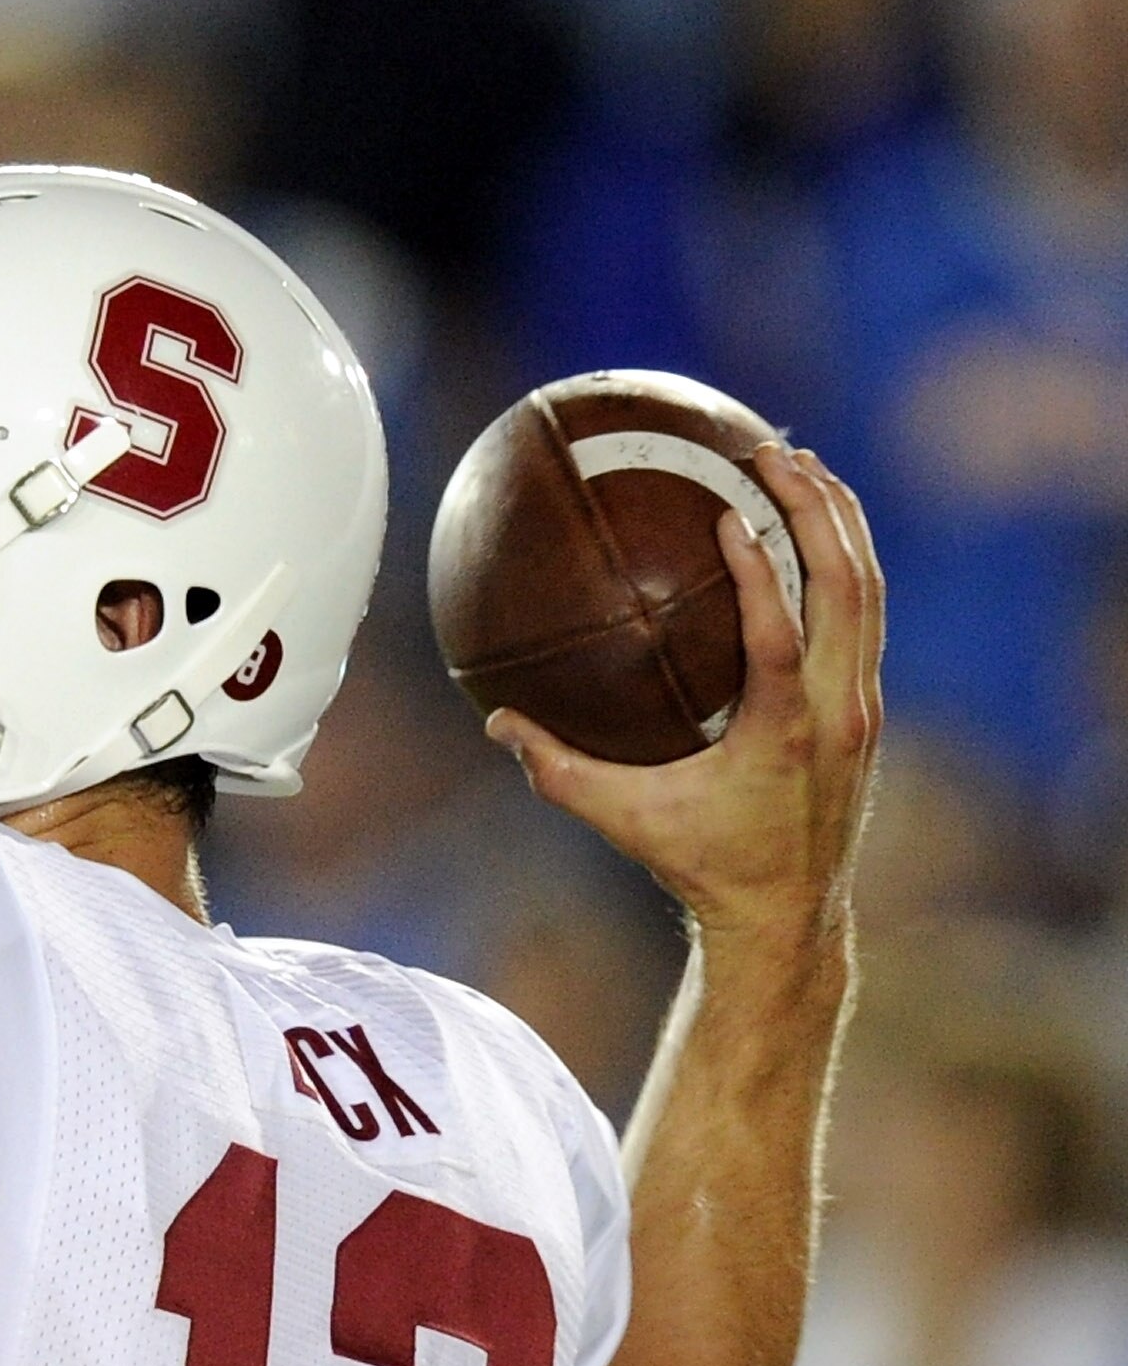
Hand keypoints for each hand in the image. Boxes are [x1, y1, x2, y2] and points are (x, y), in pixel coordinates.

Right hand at [488, 444, 882, 957]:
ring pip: (869, 592)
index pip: (783, 640)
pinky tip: (813, 523)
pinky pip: (865, 614)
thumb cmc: (702, 864)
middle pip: (849, 590)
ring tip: (801, 463)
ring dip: (841, 520)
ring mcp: (863, 706)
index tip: (735, 517)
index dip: (763, 576)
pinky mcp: (866, 707)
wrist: (789, 912)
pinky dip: (844, 558)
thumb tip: (494, 723)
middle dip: (818, 510)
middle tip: (772, 453)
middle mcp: (838, 712)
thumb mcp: (623, 822)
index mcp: (784, 734)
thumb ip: (558, 772)